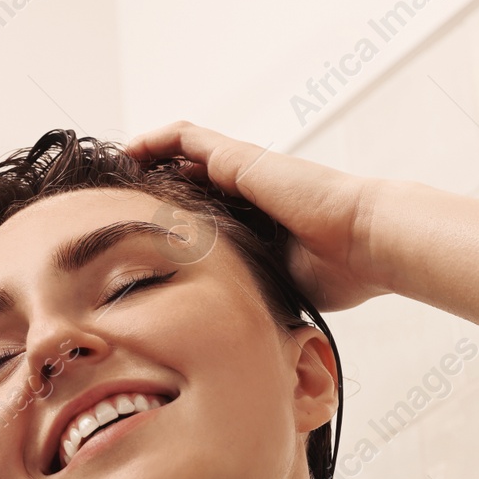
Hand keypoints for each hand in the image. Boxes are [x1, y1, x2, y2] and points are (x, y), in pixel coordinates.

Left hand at [124, 120, 389, 311]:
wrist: (366, 244)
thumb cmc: (337, 274)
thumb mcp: (276, 291)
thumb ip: (250, 300)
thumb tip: (228, 341)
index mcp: (256, 223)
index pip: (203, 217)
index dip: (170, 224)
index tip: (136, 240)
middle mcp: (247, 192)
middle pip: (187, 183)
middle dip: (149, 192)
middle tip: (112, 209)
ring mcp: (243, 171)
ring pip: (181, 156)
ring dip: (145, 161)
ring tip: (112, 174)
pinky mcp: (240, 157)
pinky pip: (187, 137)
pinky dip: (156, 140)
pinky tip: (129, 151)